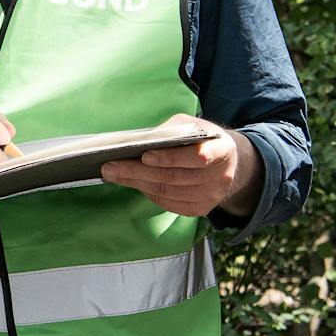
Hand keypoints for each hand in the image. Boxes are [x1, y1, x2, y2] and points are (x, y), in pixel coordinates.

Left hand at [101, 115, 258, 218]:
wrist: (225, 162)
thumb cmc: (201, 139)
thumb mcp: (191, 126)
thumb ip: (171, 131)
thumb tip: (138, 142)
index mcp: (222, 150)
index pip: (196, 157)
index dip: (170, 158)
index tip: (145, 156)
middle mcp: (221, 176)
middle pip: (174, 177)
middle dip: (138, 172)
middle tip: (110, 167)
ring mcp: (212, 196)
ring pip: (168, 192)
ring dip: (137, 183)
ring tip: (113, 174)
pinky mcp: (201, 209)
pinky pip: (169, 203)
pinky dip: (148, 193)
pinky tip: (132, 183)